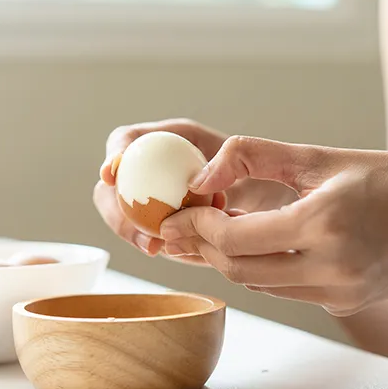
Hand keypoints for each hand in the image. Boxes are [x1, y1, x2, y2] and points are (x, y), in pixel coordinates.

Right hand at [93, 120, 296, 263]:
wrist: (275, 198)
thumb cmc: (262, 170)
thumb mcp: (248, 157)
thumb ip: (229, 160)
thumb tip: (197, 185)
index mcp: (169, 139)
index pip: (126, 140)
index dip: (113, 155)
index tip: (112, 174)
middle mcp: (155, 169)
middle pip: (112, 188)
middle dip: (117, 211)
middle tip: (139, 231)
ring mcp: (155, 201)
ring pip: (127, 219)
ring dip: (136, 235)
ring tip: (158, 246)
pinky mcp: (164, 228)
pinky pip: (153, 240)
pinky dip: (162, 246)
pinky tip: (181, 249)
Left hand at [159, 136, 387, 315]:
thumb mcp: (326, 157)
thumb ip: (257, 157)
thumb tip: (204, 174)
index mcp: (324, 222)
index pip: (234, 238)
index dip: (197, 227)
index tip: (180, 212)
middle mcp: (330, 266)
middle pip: (238, 269)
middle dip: (204, 248)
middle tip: (185, 225)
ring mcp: (338, 291)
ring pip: (258, 284)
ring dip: (231, 260)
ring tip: (216, 231)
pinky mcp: (345, 304)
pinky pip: (285, 290)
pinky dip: (262, 269)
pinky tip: (258, 244)